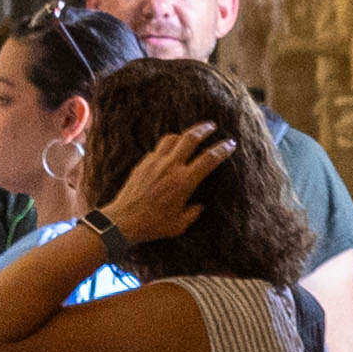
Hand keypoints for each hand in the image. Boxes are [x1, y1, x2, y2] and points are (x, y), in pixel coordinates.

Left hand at [98, 121, 235, 246]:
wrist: (121, 222)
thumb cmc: (153, 225)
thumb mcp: (180, 224)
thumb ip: (192, 212)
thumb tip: (198, 206)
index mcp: (184, 181)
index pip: (209, 158)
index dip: (222, 149)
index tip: (231, 143)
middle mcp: (170, 167)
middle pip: (189, 138)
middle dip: (203, 129)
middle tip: (212, 126)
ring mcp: (153, 164)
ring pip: (170, 138)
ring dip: (182, 135)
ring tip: (189, 136)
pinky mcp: (141, 165)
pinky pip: (156, 150)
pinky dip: (166, 147)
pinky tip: (169, 153)